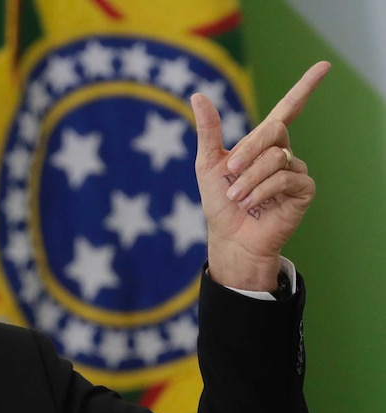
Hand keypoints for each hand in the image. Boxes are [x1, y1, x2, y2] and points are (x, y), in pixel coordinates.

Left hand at [191, 61, 330, 290]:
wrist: (230, 237)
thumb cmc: (219, 203)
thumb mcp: (208, 163)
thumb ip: (209, 130)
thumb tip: (198, 94)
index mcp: (261, 142)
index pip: (288, 108)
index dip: (305, 87)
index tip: (324, 66)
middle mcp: (282, 152)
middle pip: (274, 130)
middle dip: (247, 151)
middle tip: (229, 172)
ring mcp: (294, 170)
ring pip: (276, 158)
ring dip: (249, 179)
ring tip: (237, 197)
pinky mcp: (303, 190)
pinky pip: (285, 178)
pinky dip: (262, 190)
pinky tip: (251, 203)